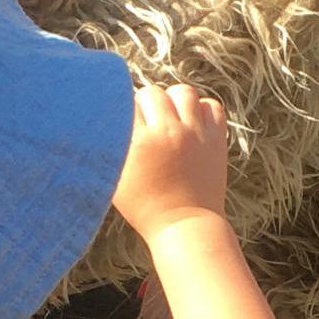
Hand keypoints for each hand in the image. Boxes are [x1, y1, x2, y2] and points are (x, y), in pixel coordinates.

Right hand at [112, 84, 229, 242]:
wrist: (184, 226)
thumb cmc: (144, 206)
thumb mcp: (116, 177)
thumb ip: (109, 147)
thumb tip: (102, 120)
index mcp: (139, 142)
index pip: (127, 102)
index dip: (123, 109)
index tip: (124, 120)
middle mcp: (168, 132)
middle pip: (153, 93)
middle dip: (145, 104)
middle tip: (146, 121)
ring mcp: (196, 134)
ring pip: (184, 92)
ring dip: (174, 101)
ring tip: (170, 117)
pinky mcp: (217, 139)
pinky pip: (211, 106)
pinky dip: (201, 109)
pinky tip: (192, 123)